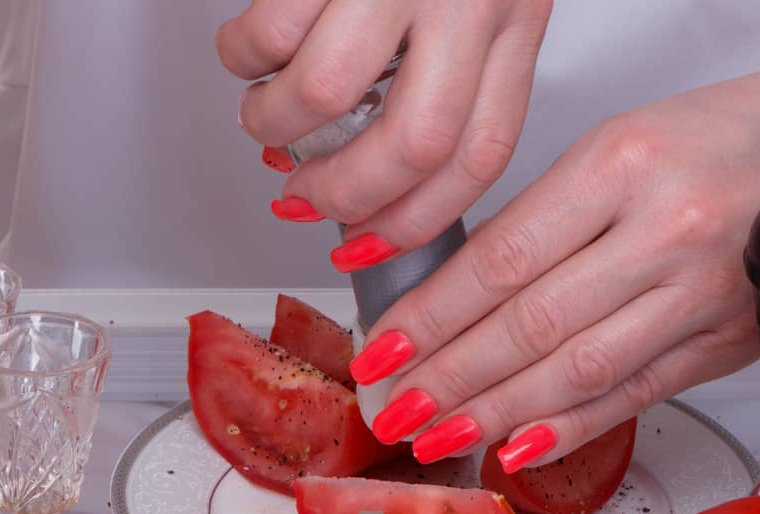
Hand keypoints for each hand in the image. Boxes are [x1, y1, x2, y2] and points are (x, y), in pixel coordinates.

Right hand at [217, 0, 552, 261]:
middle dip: (344, 198)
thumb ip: (458, 66)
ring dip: (278, 129)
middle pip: (413, 148)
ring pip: (331, 97)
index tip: (369, 246)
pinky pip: (276, 28)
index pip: (480, 157)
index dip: (418, 221)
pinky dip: (245, 57)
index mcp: (514, 19)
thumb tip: (385, 168)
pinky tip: (246, 51)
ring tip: (266, 121)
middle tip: (303, 196)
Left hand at [354, 65, 759, 466]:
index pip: (503, 258)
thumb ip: (550, 221)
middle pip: (532, 323)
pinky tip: (522, 447)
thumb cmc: (732, 142)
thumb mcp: (627, 145)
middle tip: (392, 410)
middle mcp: (667, 230)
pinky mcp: (725, 343)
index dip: (431, 317)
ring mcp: (702, 294)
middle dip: (449, 377)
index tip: (381, 350)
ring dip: (499, 412)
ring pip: (580, 369)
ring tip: (438, 435)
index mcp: (627, 162)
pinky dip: (574, 425)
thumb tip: (456, 293)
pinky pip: (636, 393)